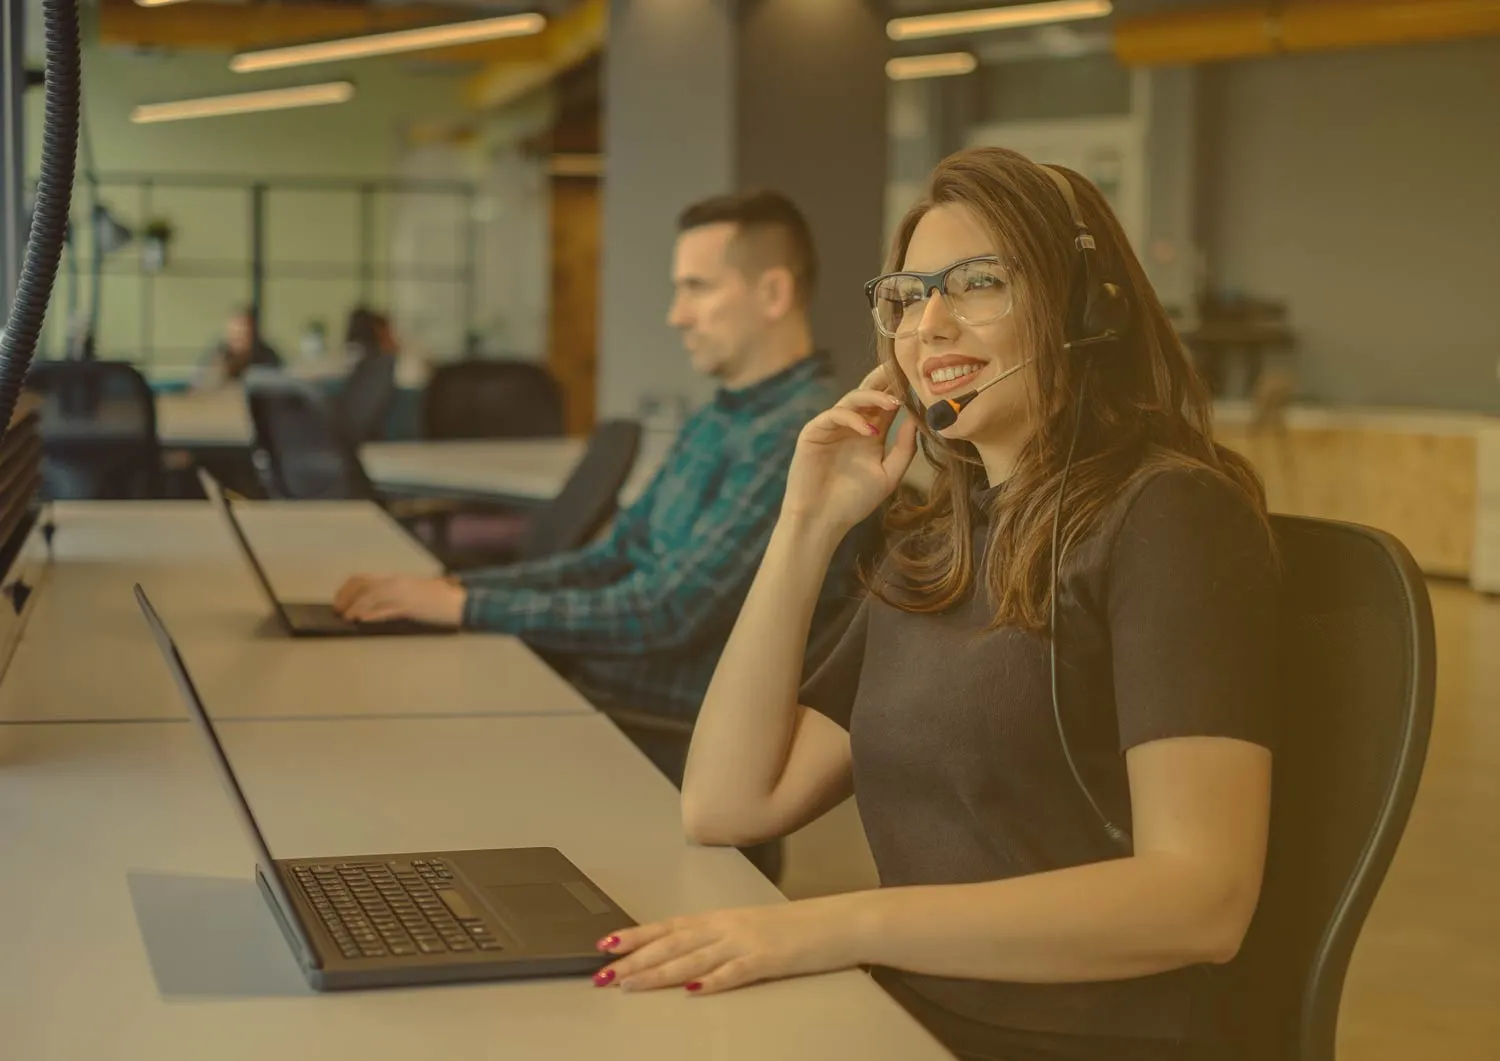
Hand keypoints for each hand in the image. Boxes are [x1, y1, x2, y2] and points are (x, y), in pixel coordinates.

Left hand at [332, 573, 464, 626]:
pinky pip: (388, 610)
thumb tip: (368, 609)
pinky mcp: (412, 607)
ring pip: (373, 596)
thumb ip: (391, 597)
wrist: (459, 601)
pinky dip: (373, 614)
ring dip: (356, 606)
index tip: (338, 601)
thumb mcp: (410, 593)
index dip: (346, 589)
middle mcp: (397, 583)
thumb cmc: (436, 598)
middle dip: (346, 596)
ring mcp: (404, 594)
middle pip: (363, 585)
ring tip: (347, 618)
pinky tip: (363, 620)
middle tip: (338, 610)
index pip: (363, 578)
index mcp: (395, 578)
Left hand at [592, 897, 864, 995]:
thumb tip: (687, 960)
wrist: (841, 922)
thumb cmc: (799, 927)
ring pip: (693, 959)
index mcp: (722, 918)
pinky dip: (712, 982)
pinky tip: (691, 991)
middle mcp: (728, 927)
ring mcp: (746, 942)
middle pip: (671, 944)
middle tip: (602, 974)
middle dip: (634, 960)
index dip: (636, 936)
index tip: (605, 944)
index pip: (669, 927)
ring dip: (658, 973)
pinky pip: (735, 972)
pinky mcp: (768, 960)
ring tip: (629, 984)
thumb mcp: (752, 928)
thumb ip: (720, 941)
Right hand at [782, 365, 918, 535]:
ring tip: (893, 403)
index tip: (920, 380)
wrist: (822, 521)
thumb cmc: (853, 502)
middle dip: (884, 378)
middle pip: (869, 392)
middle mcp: (852, 425)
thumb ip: (904, 449)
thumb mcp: (888, 475)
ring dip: (873, 397)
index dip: (901, 390)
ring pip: (852, 398)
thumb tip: (918, 420)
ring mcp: (832, 426)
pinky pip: (834, 415)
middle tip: (902, 367)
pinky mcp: (814, 432)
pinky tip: (869, 430)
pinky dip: (853, 419)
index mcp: (870, 433)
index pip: (886, 403)